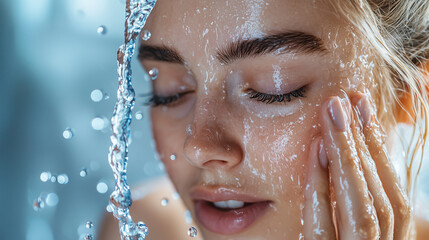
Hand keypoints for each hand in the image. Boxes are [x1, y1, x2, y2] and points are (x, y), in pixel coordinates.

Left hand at [303, 92, 411, 238]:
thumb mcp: (343, 230)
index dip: (378, 147)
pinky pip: (324, 227)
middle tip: (346, 99)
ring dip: (347, 155)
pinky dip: (321, 187)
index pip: (391, 193)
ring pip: (362, 206)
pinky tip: (317, 150)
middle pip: (379, 194)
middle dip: (363, 143)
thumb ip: (347, 204)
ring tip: (333, 113)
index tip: (362, 106)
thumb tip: (334, 152)